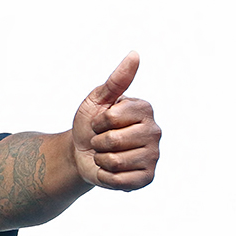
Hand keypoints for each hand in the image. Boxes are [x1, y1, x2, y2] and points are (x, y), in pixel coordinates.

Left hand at [71, 51, 160, 189]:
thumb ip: (117, 79)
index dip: (97, 122)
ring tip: (105, 155)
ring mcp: (153, 156)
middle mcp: (154, 132)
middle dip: (97, 142)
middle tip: (101, 141)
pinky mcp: (146, 178)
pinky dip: (105, 176)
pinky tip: (110, 170)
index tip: (100, 122)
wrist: (81, 152)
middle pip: (114, 141)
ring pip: (115, 162)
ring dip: (101, 160)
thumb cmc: (90, 123)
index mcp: (144, 110)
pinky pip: (119, 180)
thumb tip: (135, 54)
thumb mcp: (97, 99)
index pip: (112, 117)